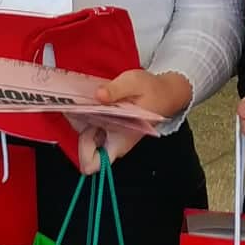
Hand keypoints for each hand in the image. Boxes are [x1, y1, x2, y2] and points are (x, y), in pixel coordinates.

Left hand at [68, 70, 193, 173]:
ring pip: (85, 135)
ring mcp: (110, 137)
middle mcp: (114, 143)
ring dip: (81, 117)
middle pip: (84, 147)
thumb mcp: (134, 82)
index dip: (83, 147)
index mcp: (120, 140)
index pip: (93, 163)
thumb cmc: (151, 90)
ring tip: (85, 96)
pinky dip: (86, 115)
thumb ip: (116, 89)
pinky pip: (90, 126)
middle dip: (79, 124)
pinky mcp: (108, 129)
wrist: (165, 93)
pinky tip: (90, 99)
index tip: (84, 122)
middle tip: (81, 101)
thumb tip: (99, 95)